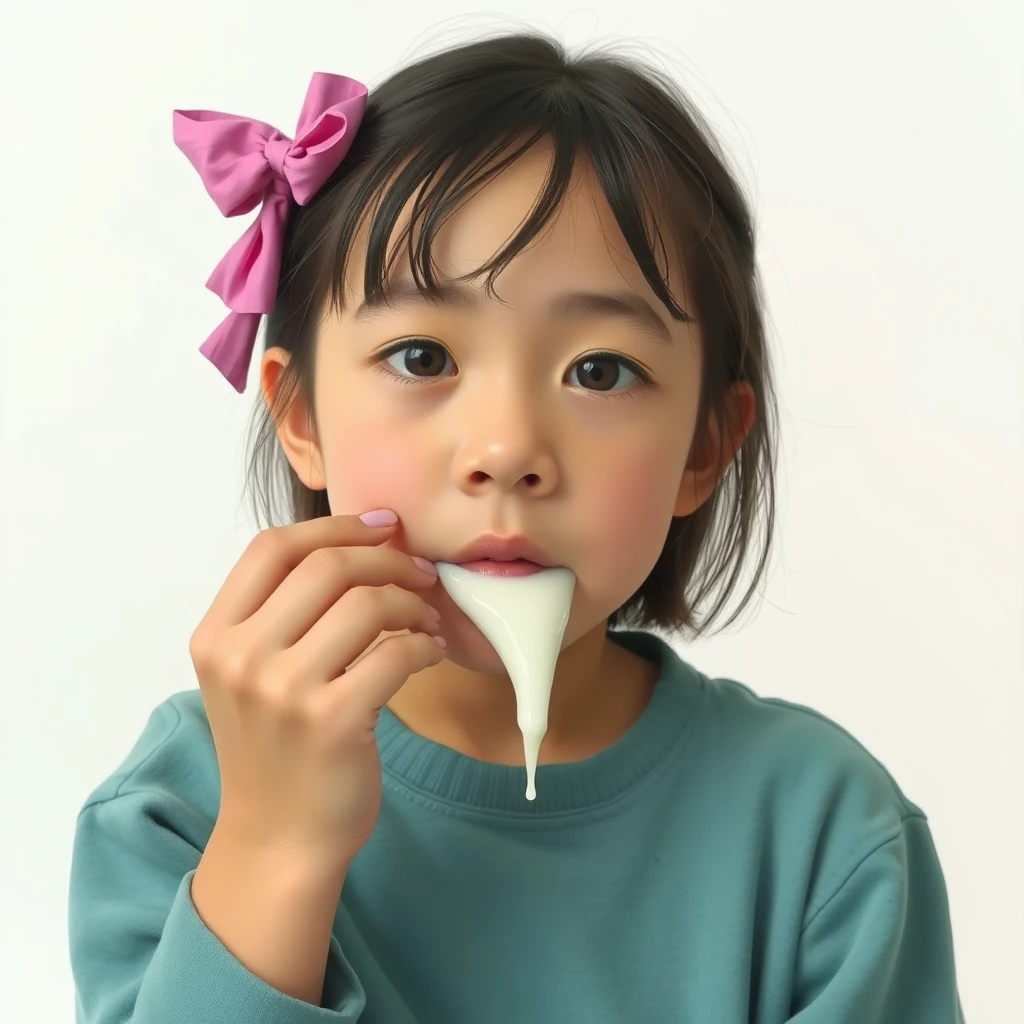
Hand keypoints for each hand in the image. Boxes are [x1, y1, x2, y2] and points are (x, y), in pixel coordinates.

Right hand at [188, 511, 442, 871]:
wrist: (279, 840)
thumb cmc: (276, 750)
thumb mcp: (251, 675)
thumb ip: (283, 614)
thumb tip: (362, 543)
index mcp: (215, 636)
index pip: (272, 548)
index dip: (333, 525)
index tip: (380, 527)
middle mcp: (241, 658)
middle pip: (326, 566)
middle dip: (386, 559)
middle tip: (418, 572)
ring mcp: (284, 691)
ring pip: (367, 605)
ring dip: (411, 602)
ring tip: (425, 619)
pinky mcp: (333, 722)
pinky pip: (398, 654)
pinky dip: (425, 645)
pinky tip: (430, 652)